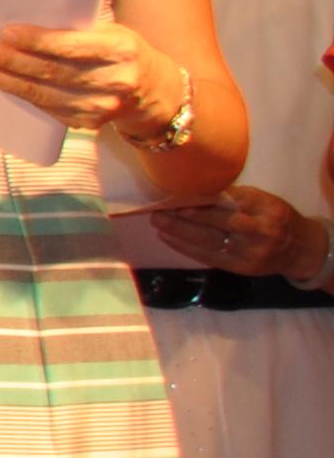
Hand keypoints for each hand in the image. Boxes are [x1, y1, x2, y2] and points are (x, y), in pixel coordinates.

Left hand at [0, 20, 171, 136]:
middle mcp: (115, 80)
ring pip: (44, 95)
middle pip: (53, 72)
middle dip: (12, 61)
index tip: (6, 32)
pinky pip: (47, 109)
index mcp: (121, 49)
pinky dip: (19, 95)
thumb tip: (26, 8)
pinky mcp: (88, 123)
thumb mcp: (111, 29)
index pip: (73, 46)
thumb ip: (78, 24)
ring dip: (6, 81)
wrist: (152, 90)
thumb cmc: (121, 50)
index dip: (37, 41)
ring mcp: (103, 107)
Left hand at [153, 184, 329, 281]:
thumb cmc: (276, 218)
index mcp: (266, 208)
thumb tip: (197, 191)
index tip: (177, 196)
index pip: (230, 203)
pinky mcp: (241, 267)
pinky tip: (168, 239)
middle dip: (186, 216)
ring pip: (210, 241)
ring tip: (158, 223)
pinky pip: (209, 257)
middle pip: (218, 222)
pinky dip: (186, 248)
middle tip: (160, 210)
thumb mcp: (265, 201)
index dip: (202, 201)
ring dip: (180, 232)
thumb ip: (237, 197)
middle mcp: (260, 230)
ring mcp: (250, 251)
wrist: (300, 250)